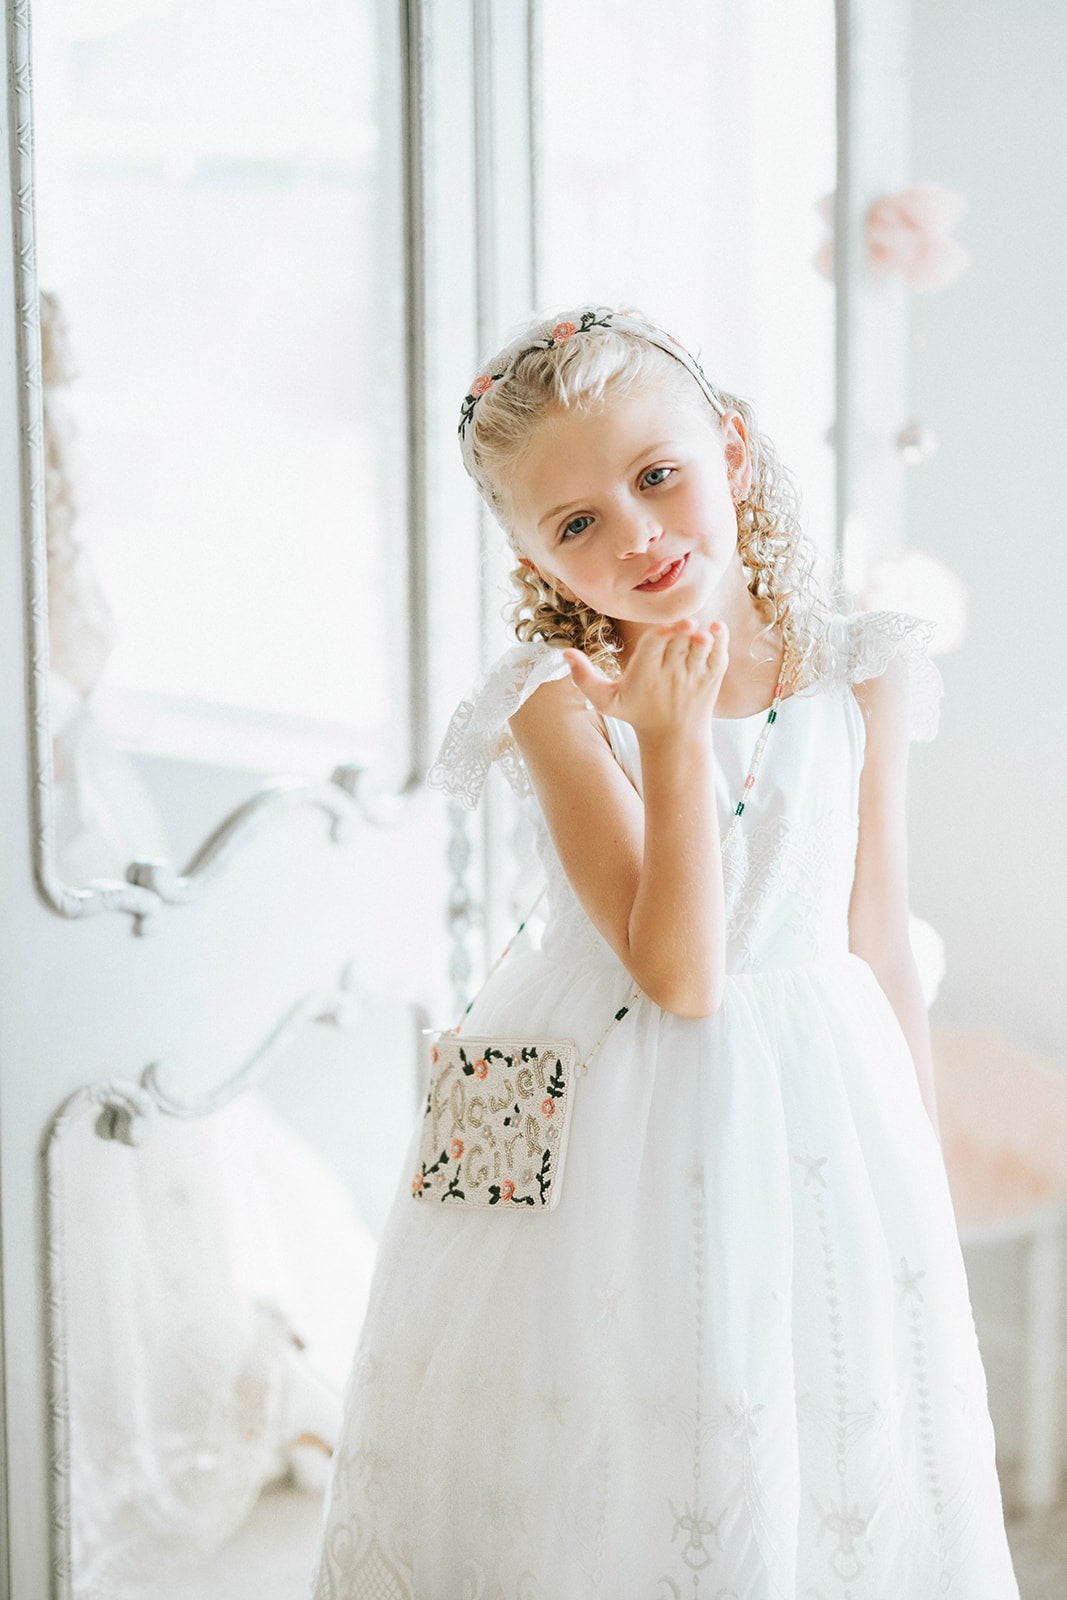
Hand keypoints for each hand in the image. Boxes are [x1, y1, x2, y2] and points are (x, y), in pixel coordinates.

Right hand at [563, 618, 728, 740]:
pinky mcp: (711, 677)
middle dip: (683, 634)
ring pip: (700, 651)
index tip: (666, 627)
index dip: (660, 636)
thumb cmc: (637, 713)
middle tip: (686, 624)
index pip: (652, 650)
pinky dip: (720, 641)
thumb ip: (584, 678)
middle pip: (678, 645)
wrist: (674, 737)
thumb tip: (564, 653)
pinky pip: (718, 655)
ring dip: (702, 639)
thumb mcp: (606, 700)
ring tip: (701, 631)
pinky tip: (715, 628)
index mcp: (645, 673)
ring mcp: (693, 675)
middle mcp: (671, 674)